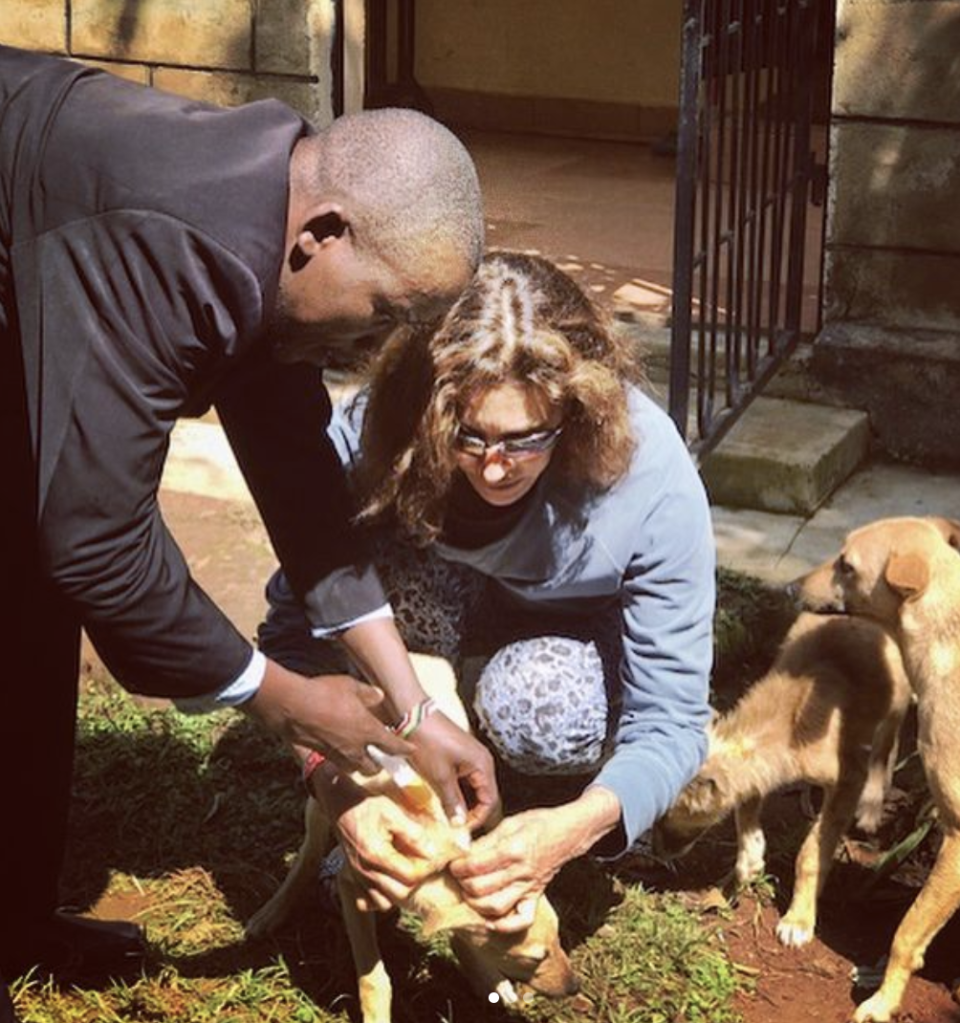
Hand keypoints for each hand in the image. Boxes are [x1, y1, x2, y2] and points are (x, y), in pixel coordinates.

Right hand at [244, 658, 412, 773]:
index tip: (412, 751)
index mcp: (367, 730)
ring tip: (359, 752)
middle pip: (373, 767)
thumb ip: (367, 694)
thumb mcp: (350, 686)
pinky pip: (337, 763)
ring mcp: (337, 754)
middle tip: (381, 754)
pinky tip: (339, 747)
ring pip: (354, 768)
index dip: (404, 749)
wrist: (292, 706)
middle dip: (379, 764)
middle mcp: (354, 747)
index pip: (392, 745)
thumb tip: (379, 696)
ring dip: (360, 764)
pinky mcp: (321, 755)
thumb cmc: (323, 693)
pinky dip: (342, 759)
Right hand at [314, 768, 447, 911]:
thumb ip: (413, 834)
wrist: (342, 807)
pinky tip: (386, 880)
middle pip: (400, 893)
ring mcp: (358, 877)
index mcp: (376, 855)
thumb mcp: (393, 814)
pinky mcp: (354, 878)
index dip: (424, 868)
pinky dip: (379, 897)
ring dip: (397, 891)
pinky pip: (368, 902)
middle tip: (417, 863)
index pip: (410, 876)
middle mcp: (365, 872)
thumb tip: (432, 852)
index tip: (428, 855)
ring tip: (402, 872)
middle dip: (413, 881)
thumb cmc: (368, 807)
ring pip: (384, 903)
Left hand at [408, 711, 497, 829]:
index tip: (460, 832)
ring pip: (472, 789)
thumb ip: (452, 802)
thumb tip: (459, 825)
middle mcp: (481, 761)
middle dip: (470, 813)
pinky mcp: (459, 755)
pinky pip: (463, 779)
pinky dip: (455, 792)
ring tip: (446, 817)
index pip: (489, 801)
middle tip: (453, 828)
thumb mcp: (439, 777)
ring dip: (461, 803)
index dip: (477, 819)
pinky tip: (442, 800)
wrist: (412, 714)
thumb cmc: (428, 742)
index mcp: (483, 765)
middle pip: (483, 796)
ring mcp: (470, 757)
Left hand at [449, 789, 622, 931]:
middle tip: (458, 877)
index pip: (476, 865)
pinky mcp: (535, 895)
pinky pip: (522, 919)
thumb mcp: (510, 823)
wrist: (568, 832)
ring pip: (496, 906)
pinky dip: (505, 925)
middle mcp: (520, 871)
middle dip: (463, 884)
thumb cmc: (538, 823)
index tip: (453, 863)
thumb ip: (487, 839)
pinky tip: (490, 920)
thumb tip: (463, 851)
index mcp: (512, 849)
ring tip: (469, 893)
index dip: (458, 866)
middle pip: (481, 888)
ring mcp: (528, 886)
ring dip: (476, 904)